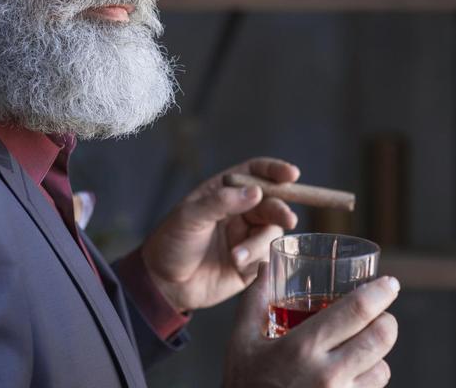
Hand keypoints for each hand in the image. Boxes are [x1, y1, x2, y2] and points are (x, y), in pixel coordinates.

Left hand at [141, 157, 299, 311]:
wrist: (163, 286)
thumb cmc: (171, 243)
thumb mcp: (190, 217)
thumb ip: (221, 202)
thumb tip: (256, 192)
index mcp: (226, 190)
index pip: (256, 172)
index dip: (275, 170)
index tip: (291, 175)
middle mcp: (241, 210)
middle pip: (272, 202)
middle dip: (281, 210)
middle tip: (288, 219)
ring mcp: (247, 235)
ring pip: (272, 231)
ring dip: (259, 243)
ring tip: (237, 257)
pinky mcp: (251, 262)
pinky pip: (267, 257)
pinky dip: (256, 260)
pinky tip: (237, 267)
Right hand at [224, 263, 398, 387]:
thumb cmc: (243, 385)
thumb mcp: (241, 341)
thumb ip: (254, 300)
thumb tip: (264, 265)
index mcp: (303, 347)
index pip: (357, 310)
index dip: (380, 292)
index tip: (390, 283)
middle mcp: (327, 375)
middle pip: (381, 337)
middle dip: (387, 319)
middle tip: (380, 313)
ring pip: (383, 368)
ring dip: (378, 353)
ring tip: (361, 345)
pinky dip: (369, 378)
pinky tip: (352, 373)